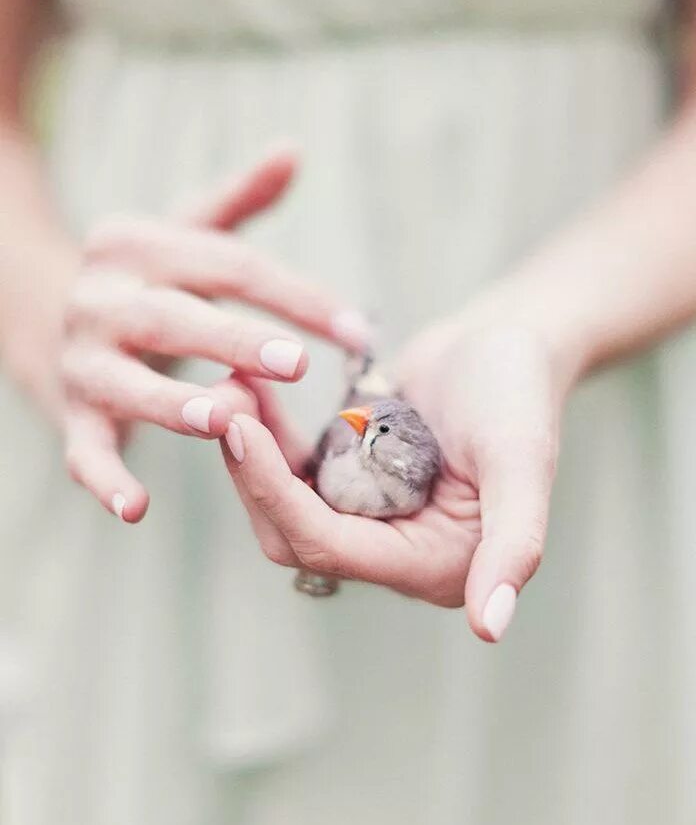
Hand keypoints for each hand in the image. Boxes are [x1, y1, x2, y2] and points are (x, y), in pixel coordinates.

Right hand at [60, 150, 370, 522]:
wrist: (45, 306)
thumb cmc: (147, 275)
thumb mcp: (183, 230)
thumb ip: (238, 200)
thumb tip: (294, 150)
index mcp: (138, 245)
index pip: (229, 268)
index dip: (295, 297)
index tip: (355, 330)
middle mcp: (101, 297)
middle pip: (176, 318)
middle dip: (236, 341)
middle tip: (298, 365)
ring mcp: (81, 358)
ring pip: (126, 382)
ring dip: (173, 403)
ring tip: (225, 419)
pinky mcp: (69, 412)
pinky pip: (82, 449)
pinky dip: (103, 479)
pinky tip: (136, 509)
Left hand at [222, 302, 576, 641]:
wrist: (503, 345)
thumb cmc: (519, 393)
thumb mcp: (523, 460)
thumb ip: (515, 544)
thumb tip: (491, 628)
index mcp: (437, 564)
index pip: (332, 547)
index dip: (277, 495)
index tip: (238, 429)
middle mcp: (398, 553)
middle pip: (294, 533)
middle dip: (252, 472)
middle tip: (218, 402)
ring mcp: (369, 518)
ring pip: (282, 504)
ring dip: (250, 450)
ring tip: (228, 385)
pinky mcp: (349, 484)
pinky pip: (291, 473)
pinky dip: (267, 435)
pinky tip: (249, 388)